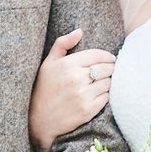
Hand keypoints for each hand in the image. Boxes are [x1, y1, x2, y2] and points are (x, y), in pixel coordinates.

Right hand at [28, 28, 114, 151]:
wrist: (39, 120)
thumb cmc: (43, 89)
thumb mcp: (48, 63)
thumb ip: (62, 44)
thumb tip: (79, 31)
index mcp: (68, 64)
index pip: (98, 54)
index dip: (107, 56)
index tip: (110, 59)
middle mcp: (76, 78)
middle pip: (107, 68)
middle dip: (111, 68)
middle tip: (110, 70)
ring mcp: (83, 95)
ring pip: (109, 82)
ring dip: (109, 81)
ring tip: (105, 82)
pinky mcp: (88, 110)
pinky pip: (107, 97)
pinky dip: (106, 94)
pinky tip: (101, 93)